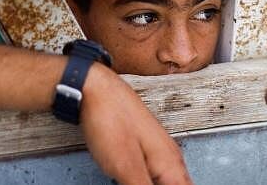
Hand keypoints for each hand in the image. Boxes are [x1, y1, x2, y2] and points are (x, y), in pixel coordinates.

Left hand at [81, 64, 192, 184]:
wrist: (95, 90)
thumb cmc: (110, 122)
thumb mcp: (126, 168)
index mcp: (171, 164)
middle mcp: (170, 158)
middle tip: (132, 183)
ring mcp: (158, 152)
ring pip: (168, 182)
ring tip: (130, 180)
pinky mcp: (143, 149)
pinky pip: (156, 176)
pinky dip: (149, 183)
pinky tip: (137, 182)